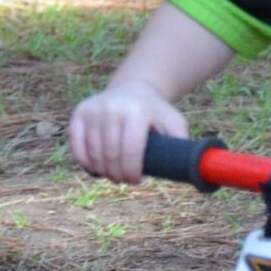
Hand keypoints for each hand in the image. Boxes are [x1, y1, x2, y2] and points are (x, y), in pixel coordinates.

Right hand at [68, 85, 185, 183]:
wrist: (133, 89)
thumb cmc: (156, 113)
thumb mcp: (174, 122)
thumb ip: (182, 143)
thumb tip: (193, 169)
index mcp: (137, 112)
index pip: (130, 152)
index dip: (132, 172)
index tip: (138, 181)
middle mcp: (112, 108)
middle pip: (110, 156)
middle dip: (118, 175)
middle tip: (125, 180)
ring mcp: (93, 110)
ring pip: (94, 155)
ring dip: (103, 172)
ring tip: (113, 174)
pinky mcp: (79, 113)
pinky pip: (77, 147)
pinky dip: (86, 163)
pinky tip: (96, 168)